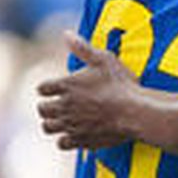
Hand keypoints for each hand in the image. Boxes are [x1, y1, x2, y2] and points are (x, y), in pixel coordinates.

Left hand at [37, 33, 140, 150]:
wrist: (136, 112)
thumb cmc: (122, 84)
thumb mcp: (104, 60)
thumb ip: (82, 48)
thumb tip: (66, 34)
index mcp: (66, 86)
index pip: (41, 88)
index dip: (47, 88)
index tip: (56, 88)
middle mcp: (63, 107)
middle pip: (41, 109)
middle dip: (48, 106)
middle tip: (58, 105)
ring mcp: (71, 125)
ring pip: (47, 127)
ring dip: (53, 123)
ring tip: (63, 120)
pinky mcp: (81, 140)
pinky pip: (61, 143)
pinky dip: (64, 139)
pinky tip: (74, 133)